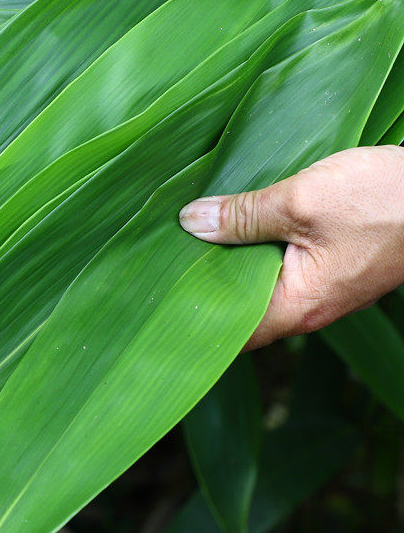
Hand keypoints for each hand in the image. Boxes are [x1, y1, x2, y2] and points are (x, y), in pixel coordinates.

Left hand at [178, 146, 403, 349]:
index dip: (189, 319)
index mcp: (297, 305)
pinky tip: (230, 224)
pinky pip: (279, 265)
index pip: (228, 331)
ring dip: (226, 263)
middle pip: (239, 307)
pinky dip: (252, 249)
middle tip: (157, 262)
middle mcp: (307, 306)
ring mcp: (321, 286)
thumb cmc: (383, 201)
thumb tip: (190, 223)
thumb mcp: (301, 202)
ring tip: (184, 239)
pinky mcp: (330, 265)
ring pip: (258, 284)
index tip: (153, 303)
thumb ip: (242, 216)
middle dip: (200, 286)